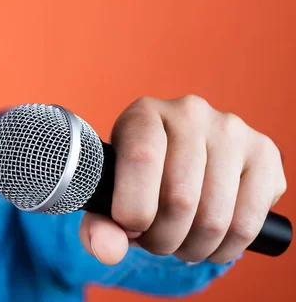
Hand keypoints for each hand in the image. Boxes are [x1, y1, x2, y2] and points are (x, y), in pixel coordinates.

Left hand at [79, 95, 286, 265]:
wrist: (176, 164)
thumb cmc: (136, 180)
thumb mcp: (109, 198)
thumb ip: (98, 225)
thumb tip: (109, 250)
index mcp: (143, 113)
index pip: (141, 159)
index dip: (134, 209)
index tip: (130, 228)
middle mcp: (190, 112)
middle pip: (179, 198)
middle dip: (162, 239)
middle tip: (154, 240)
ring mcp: (232, 130)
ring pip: (214, 218)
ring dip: (192, 247)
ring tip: (178, 240)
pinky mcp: (264, 153)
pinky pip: (248, 224)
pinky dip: (224, 249)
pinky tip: (208, 240)